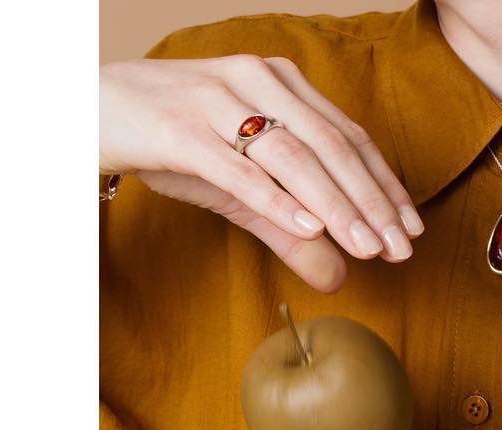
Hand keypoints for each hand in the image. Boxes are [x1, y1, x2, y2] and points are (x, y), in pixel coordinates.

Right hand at [100, 54, 423, 291]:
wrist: (88, 110)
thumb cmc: (172, 142)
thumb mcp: (239, 188)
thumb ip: (287, 229)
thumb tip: (337, 276)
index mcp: (279, 84)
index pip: (349, 138)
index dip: (385, 185)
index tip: (412, 230)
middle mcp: (256, 81)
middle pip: (331, 147)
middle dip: (371, 204)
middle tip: (400, 249)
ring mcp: (217, 100)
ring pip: (292, 157)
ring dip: (335, 207)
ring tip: (366, 248)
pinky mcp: (181, 128)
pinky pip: (238, 168)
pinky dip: (277, 200)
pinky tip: (310, 230)